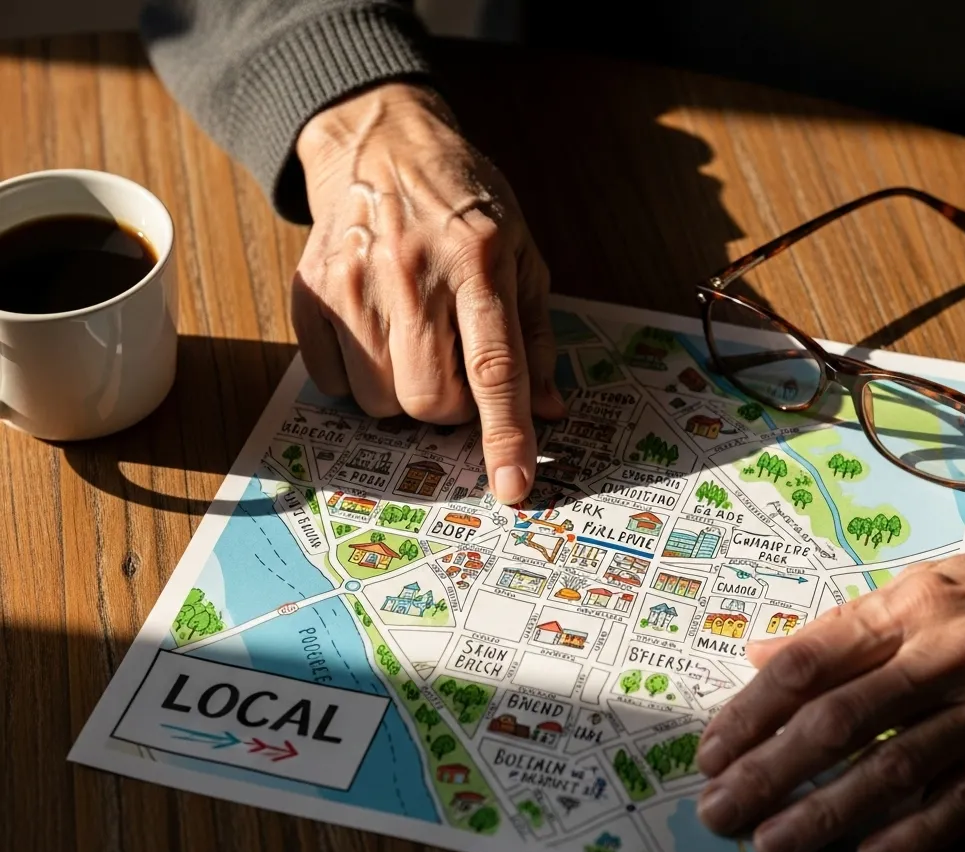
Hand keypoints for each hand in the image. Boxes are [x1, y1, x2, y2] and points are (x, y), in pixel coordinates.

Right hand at [292, 83, 563, 504]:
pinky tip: (374, 334)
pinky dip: (358, 379)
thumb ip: (536, 336)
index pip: (496, 369)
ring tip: (412, 344)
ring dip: (403, 394)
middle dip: (448, 411)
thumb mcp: (522, 253)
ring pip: (379, 401)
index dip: (505, 436)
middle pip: (429, 400)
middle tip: (454, 374)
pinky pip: (332, 383)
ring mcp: (353, 283)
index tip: (513, 487)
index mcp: (478, 262)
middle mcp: (412, 273)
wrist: (382, 144)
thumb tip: (549, 410)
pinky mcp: (310, 293)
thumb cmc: (464, 204)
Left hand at [694, 545, 964, 851]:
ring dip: (827, 811)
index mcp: (902, 609)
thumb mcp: (916, 587)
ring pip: (895, 765)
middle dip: (769, 770)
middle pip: (837, 720)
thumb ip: (838, 627)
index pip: (807, 664)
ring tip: (772, 845)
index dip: (752, 712)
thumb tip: (758, 654)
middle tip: (718, 810)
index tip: (711, 752)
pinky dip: (921, 832)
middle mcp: (939, 655)